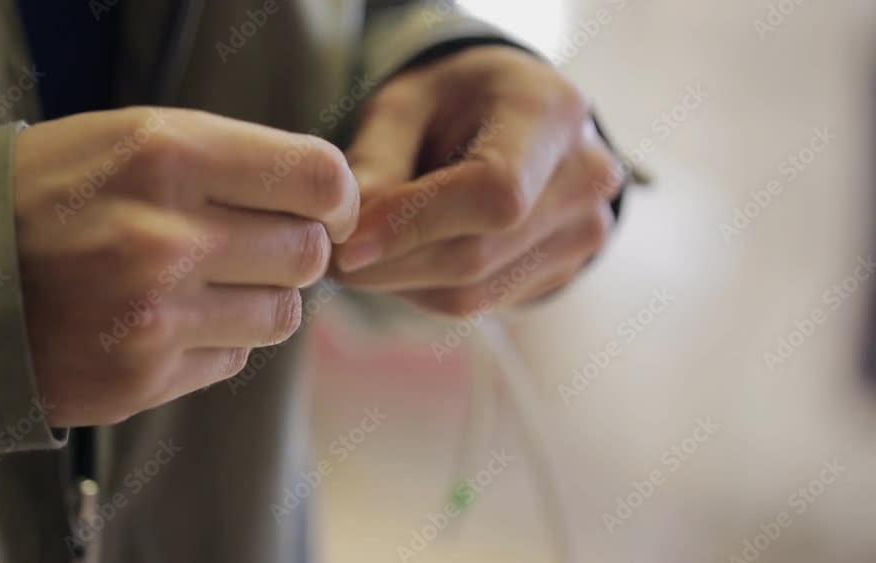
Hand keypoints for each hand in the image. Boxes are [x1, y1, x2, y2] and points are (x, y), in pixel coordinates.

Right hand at [14, 107, 357, 426]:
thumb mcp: (133, 139)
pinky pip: (234, 358)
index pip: (317, 178)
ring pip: (283, 314)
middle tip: (250, 245)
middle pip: (309, 254)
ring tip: (203, 283)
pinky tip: (166, 321)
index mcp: (167, 155)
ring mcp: (154, 315)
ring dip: (259, 299)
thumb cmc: (55, 195)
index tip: (326, 208)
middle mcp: (165, 236)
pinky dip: (216, 340)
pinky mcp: (142, 377)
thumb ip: (232, 160)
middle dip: (293, 250)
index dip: (337, 197)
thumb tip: (325, 198)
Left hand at [333, 46, 622, 314]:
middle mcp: (586, 177)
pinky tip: (402, 262)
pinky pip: (480, 302)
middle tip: (330, 260)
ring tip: (361, 258)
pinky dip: (425, 290)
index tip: (348, 244)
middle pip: (479, 252)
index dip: (415, 224)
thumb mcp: (404, 105)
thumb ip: (375, 163)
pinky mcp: (563, 270)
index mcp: (552, 113)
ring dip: (401, 284)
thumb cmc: (452, 102)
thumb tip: (347, 237)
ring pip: (474, 291)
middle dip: (391, 265)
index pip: (493, 192)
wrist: (513, 117)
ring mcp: (584, 231)